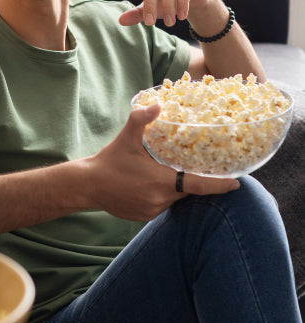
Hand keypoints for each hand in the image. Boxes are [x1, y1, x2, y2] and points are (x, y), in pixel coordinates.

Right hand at [86, 104, 238, 221]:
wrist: (87, 186)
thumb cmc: (109, 161)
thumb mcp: (126, 138)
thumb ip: (142, 119)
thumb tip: (157, 104)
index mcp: (160, 180)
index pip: (197, 185)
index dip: (219, 185)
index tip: (236, 183)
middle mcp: (160, 199)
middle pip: (187, 191)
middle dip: (194, 181)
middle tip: (201, 170)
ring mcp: (152, 210)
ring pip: (174, 199)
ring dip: (175, 188)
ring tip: (166, 175)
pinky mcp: (144, 217)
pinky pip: (162, 206)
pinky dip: (162, 196)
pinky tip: (150, 186)